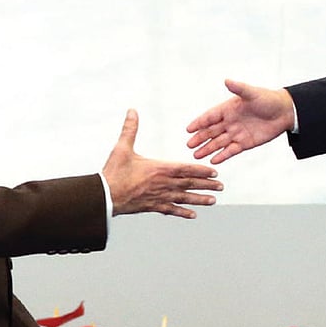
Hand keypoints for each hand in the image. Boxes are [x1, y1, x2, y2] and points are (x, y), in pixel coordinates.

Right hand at [102, 109, 222, 217]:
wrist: (104, 196)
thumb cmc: (113, 172)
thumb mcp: (122, 148)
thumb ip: (130, 129)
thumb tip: (132, 111)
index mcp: (158, 169)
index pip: (185, 169)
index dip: (201, 170)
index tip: (214, 172)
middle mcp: (162, 184)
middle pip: (189, 184)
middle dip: (206, 185)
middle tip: (221, 186)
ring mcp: (158, 196)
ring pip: (183, 198)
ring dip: (199, 199)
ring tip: (213, 201)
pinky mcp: (152, 206)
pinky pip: (171, 210)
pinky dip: (183, 212)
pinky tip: (193, 215)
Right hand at [185, 79, 295, 163]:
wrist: (285, 112)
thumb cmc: (268, 99)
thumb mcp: (252, 93)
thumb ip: (239, 88)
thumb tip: (227, 80)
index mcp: (228, 109)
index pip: (210, 117)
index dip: (199, 122)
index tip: (188, 129)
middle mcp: (230, 121)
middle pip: (211, 131)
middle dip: (200, 138)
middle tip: (189, 145)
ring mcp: (237, 133)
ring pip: (219, 142)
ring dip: (208, 148)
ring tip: (196, 155)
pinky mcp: (245, 143)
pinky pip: (231, 150)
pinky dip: (222, 155)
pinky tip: (214, 160)